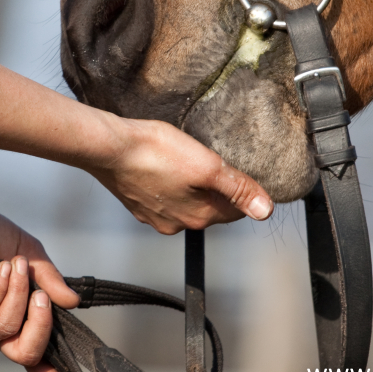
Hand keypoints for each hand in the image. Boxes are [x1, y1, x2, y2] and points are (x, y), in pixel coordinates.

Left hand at [0, 201, 77, 371]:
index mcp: (19, 312)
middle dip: (39, 328)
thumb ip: (49, 278)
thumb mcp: (28, 252)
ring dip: (15, 296)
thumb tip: (73, 303)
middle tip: (42, 298)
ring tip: (14, 264)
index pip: (37, 351)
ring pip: (4, 329)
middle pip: (24, 352)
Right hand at [94, 118, 273, 233]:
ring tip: (186, 159)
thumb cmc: (155, 152)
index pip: (236, 210)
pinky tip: (163, 165)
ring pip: (187, 201)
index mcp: (199, 217)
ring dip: (192, 184)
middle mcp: (177, 224)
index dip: (242, 189)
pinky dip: (169, 183)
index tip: (239, 169)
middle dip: (216, 187)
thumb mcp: (207, 165)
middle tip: (212, 158)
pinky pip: (164, 197)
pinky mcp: (137, 204)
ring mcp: (154, 216)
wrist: (107, 147)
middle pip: (211, 207)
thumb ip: (237, 188)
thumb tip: (265, 211)